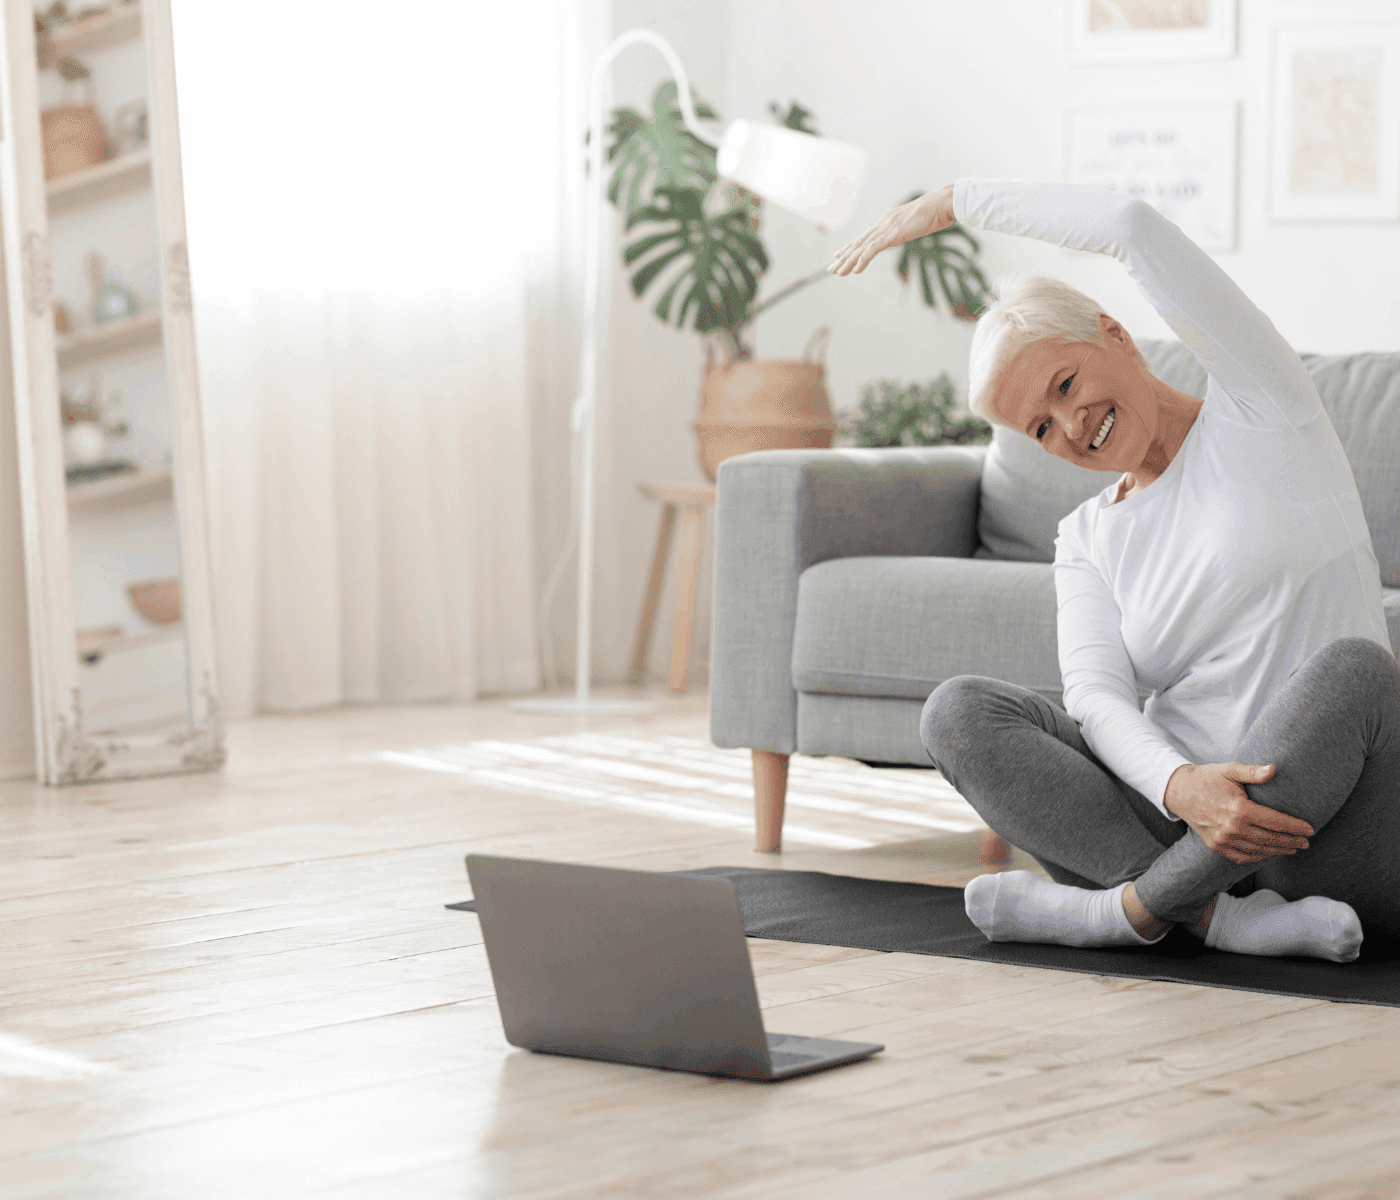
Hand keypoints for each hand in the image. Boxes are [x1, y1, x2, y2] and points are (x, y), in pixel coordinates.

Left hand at [827, 184, 955, 276]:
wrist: (944, 203)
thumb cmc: (936, 211)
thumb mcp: (917, 222)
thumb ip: (908, 227)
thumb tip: (908, 231)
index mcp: (888, 221)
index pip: (865, 236)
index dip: (851, 247)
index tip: (839, 254)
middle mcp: (884, 224)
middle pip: (859, 243)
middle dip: (844, 257)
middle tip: (831, 269)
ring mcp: (887, 228)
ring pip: (862, 248)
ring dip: (848, 262)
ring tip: (837, 273)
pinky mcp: (893, 234)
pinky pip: (873, 249)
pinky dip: (862, 260)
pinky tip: (855, 270)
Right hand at [1163, 762, 1312, 864]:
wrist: (1179, 792)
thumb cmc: (1207, 778)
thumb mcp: (1230, 769)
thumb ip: (1252, 771)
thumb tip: (1274, 769)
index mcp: (1239, 809)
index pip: (1275, 821)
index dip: (1295, 827)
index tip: (1310, 829)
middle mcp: (1232, 828)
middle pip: (1270, 839)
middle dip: (1291, 841)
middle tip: (1306, 842)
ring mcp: (1223, 839)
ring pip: (1258, 850)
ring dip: (1278, 850)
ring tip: (1292, 848)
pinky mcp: (1216, 846)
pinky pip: (1242, 857)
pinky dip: (1258, 857)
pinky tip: (1268, 853)